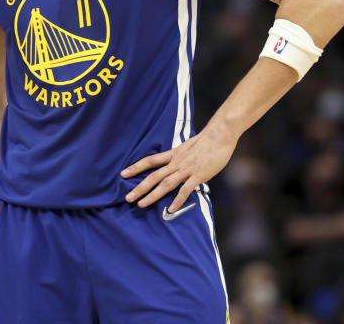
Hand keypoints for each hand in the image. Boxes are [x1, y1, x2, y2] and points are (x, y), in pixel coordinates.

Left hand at [121, 122, 236, 212]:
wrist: (220, 135)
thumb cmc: (206, 141)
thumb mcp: (187, 146)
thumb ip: (179, 157)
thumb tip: (174, 165)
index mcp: (173, 154)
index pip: (150, 161)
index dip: (135, 167)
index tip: (123, 174)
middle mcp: (176, 162)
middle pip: (154, 176)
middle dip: (139, 187)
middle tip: (127, 197)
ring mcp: (186, 169)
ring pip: (165, 184)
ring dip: (152, 195)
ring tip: (141, 204)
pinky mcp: (198, 175)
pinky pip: (185, 190)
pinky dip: (177, 200)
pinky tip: (171, 209)